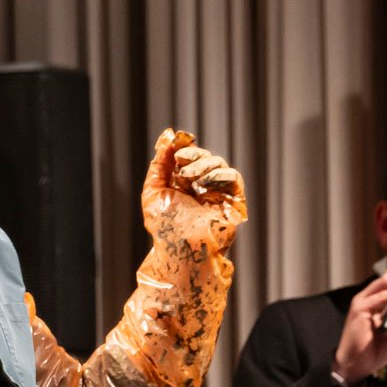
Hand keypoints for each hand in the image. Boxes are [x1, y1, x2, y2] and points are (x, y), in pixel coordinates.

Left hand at [141, 128, 246, 253]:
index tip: (175, 147)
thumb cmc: (164, 227)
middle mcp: (202, 187)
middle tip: (180, 161)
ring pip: (218, 163)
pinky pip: (233, 177)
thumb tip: (167, 137)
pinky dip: (219, 173)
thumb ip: (159, 164)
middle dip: (192, 155)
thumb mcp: (153, 191)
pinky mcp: (233, 200)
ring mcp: (218, 193)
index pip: (188, 157)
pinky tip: (204, 182)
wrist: (180, 250)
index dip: (183, 148)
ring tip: (188, 178)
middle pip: (204, 157)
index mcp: (183, 184)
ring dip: (202, 165)